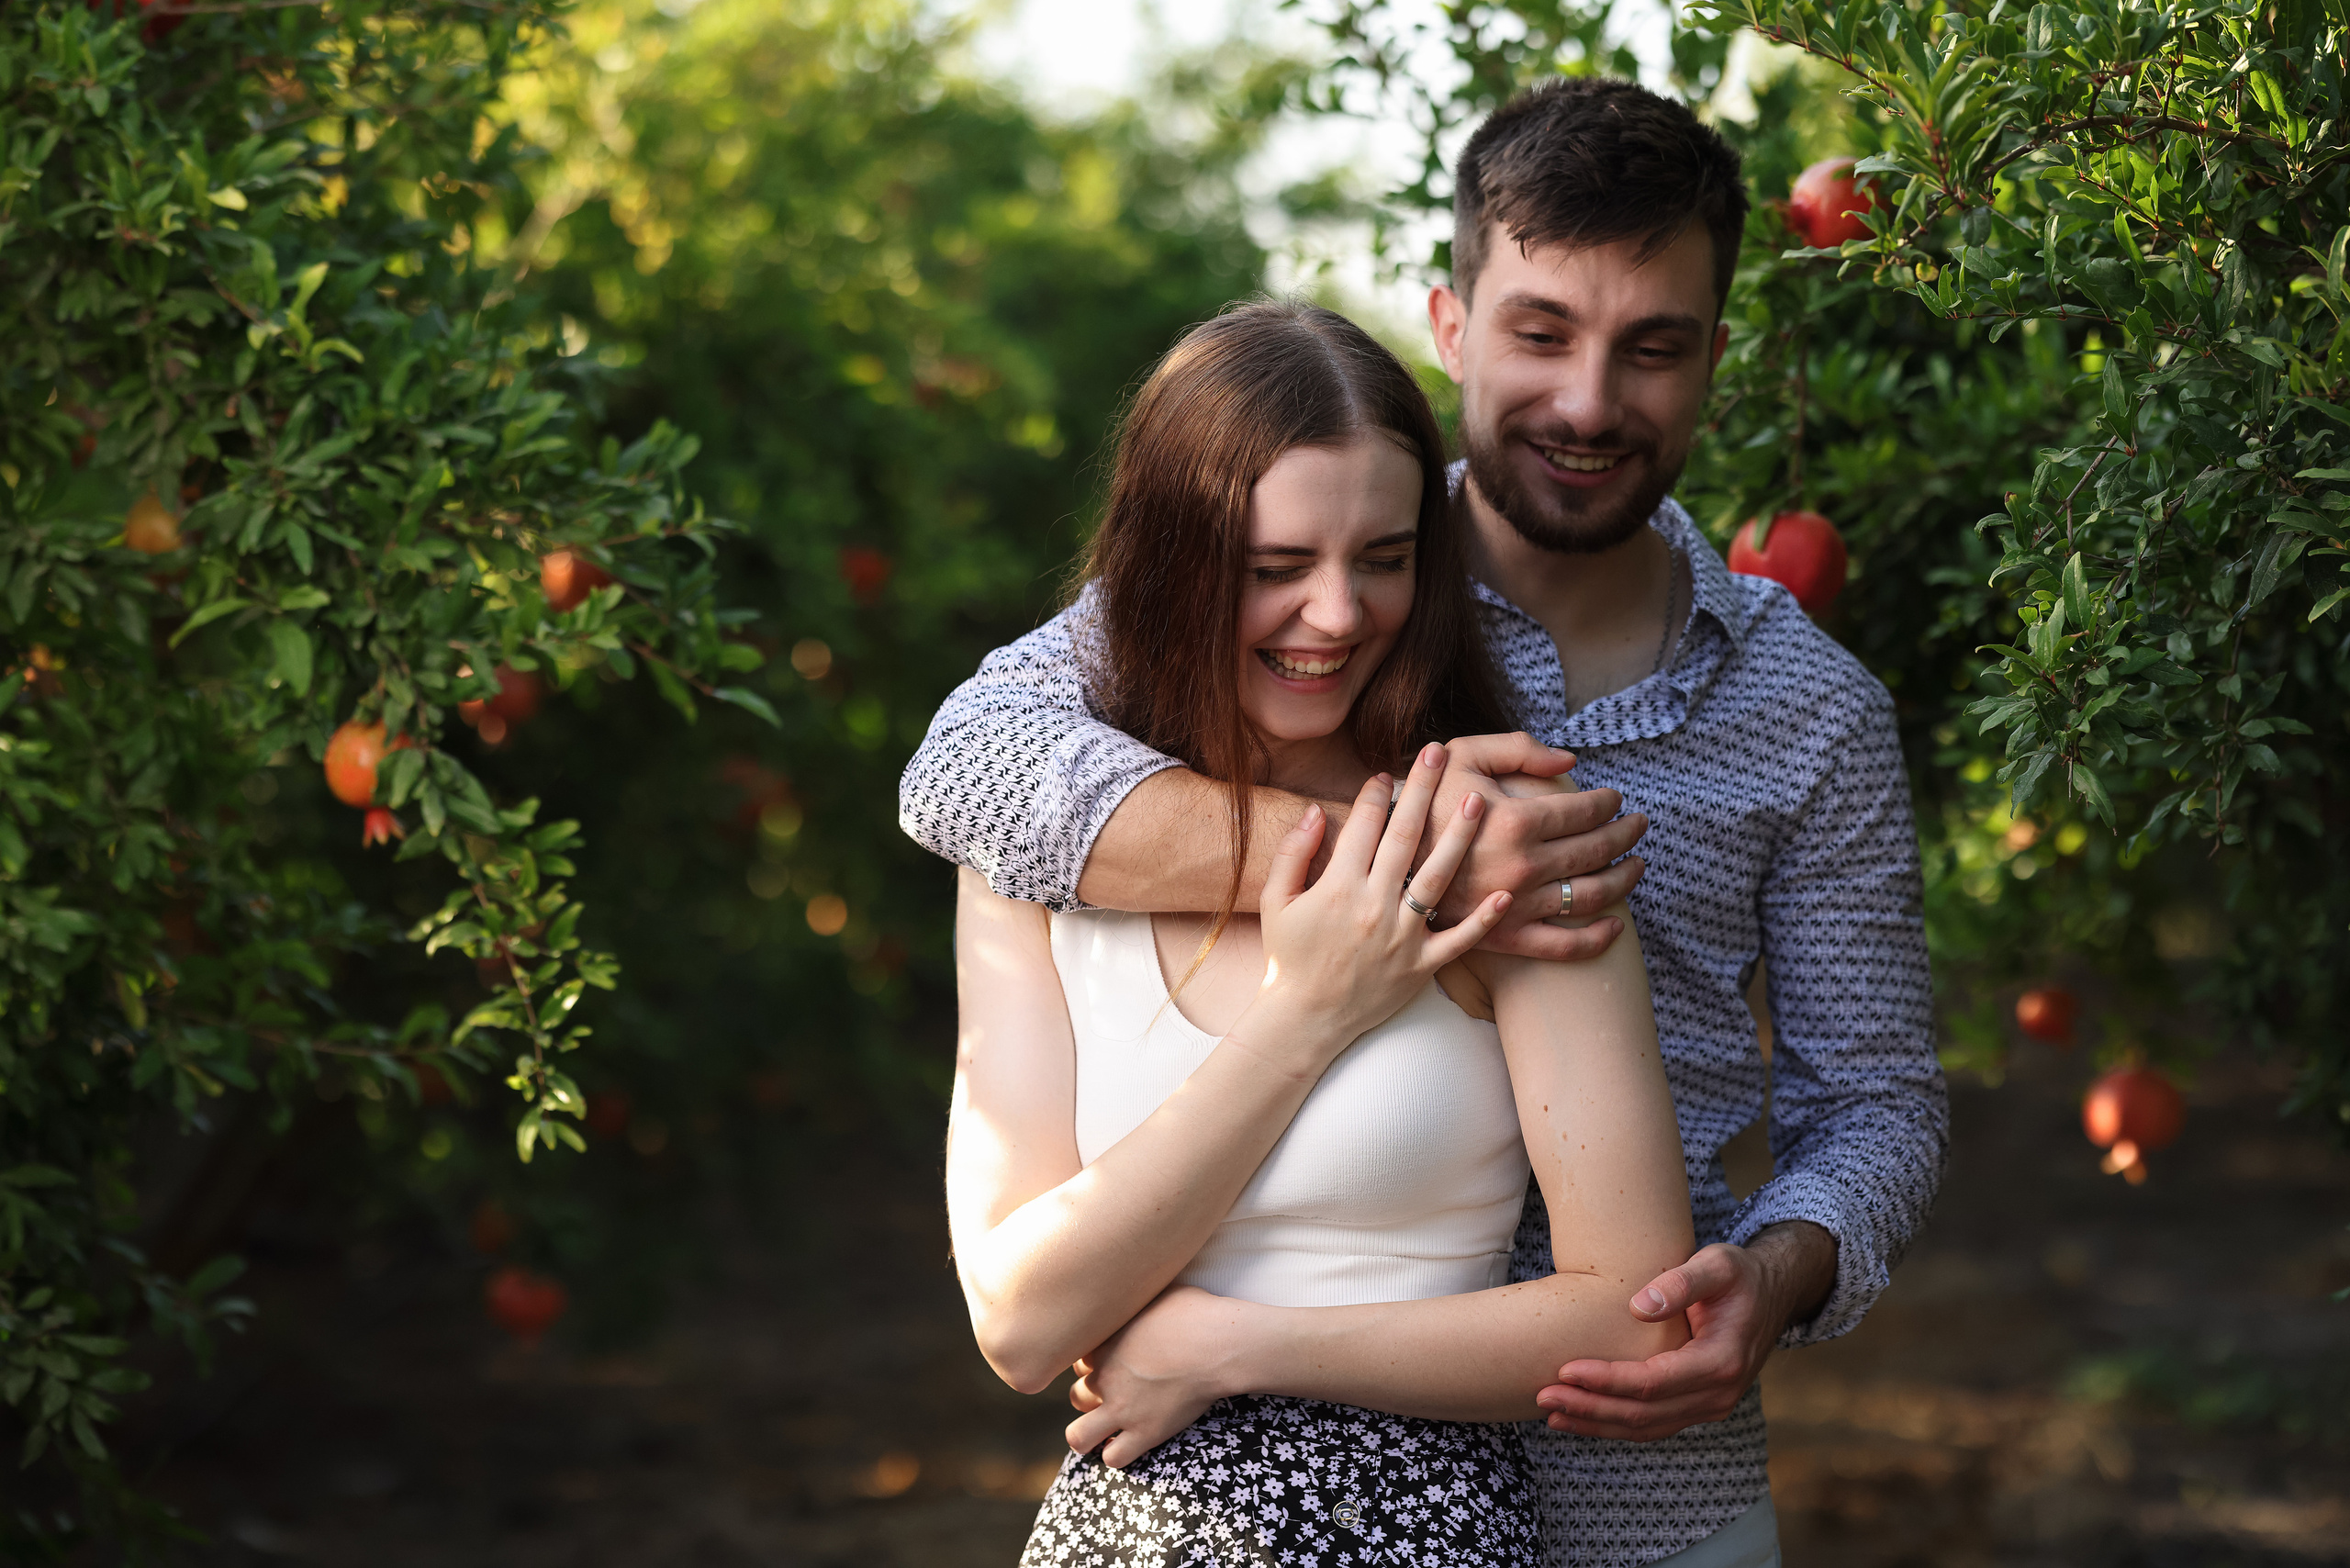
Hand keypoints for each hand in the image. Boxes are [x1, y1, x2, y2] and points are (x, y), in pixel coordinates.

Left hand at [1064, 1286, 1250, 1468]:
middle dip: (1091, 1399)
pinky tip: (1130, 1445)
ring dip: (1090, 1434)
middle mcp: (1105, 1378)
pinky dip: (1118, 1454)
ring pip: (1079, 1436)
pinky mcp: (1145, 1433)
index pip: (1076, 1362)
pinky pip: (1113, 1458)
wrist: (1218, 1344)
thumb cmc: (1195, 1311)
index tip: (1111, 1365)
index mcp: (1104, 1344)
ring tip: (1106, 1432)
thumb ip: (1139, 1297)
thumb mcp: (1158, 1290)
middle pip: (1076, 1396)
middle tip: (1115, 1396)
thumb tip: (1140, 1280)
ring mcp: (1122, 1409)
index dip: (1092, 1365)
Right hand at [1249, 743, 1512, 1057]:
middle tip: (1439, 752)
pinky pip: (1459, 940)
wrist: (1305, 1020)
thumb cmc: (1289, 958)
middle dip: (1422, 790)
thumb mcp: (1275, 903)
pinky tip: (1506, 892)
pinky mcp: (1422, 966)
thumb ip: (1292, 854)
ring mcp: (1401, 937)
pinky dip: (1483, 918)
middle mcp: (1373, 906)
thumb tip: (1313, 811)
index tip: (1387, 771)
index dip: (1375, 793)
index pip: (1361, 826)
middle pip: (1405, 837)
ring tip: (1478, 800)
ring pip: (1438, 878)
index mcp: (1337, 888)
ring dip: (1459, 836)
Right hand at [1424, 733, 1648, 960]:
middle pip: (1596, 850)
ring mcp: (1517, 905)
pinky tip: (1616, 926)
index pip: (1585, 810)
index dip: (1608, 803)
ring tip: (1637, 865)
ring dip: (1624, 879)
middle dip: (1626, 835)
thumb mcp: (1460, 755)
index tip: (1615, 799)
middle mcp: (1524, 866)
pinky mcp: (1506, 937)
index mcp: (1516, 820)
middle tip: (1638, 825)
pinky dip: (1597, 939)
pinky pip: (1563, 945)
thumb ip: (1517, 749)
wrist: (1381, 864)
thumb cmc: (1423, 802)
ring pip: (1590, 895)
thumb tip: (1570, 761)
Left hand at [1531, 1224, 1837, 1441]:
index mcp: (1722, 1361)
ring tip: (1553, 1413)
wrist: (1772, 1293)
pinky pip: (1655, 1424)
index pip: (1653, 1382)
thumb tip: (1639, 1306)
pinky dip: (1616, 1425)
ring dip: (1598, 1423)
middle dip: (1591, 1408)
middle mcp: (1719, 1394)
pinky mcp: (1699, 1406)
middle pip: (1645, 1413)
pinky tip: (1583, 1417)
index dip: (1607, 1380)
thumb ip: (1682, 1282)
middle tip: (1544, 1396)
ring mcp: (1711, 1406)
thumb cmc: (1739, 1274)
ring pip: (1648, 1428)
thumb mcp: (1718, 1263)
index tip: (1565, 1370)